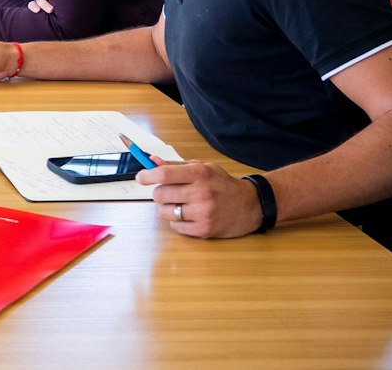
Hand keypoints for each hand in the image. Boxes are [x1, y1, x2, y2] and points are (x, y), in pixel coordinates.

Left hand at [140, 160, 264, 238]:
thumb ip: (176, 165)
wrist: (250, 205)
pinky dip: (177, 221)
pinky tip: (189, 215)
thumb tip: (151, 161)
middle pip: (160, 195)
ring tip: (181, 204)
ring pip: (165, 212)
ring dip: (168, 208)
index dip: (147, 176)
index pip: (164, 174)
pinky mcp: (204, 230)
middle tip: (169, 192)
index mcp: (200, 173)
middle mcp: (201, 193)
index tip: (141, 177)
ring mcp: (203, 213)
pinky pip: (176, 226)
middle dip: (160, 193)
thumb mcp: (203, 167)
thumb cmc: (222, 184)